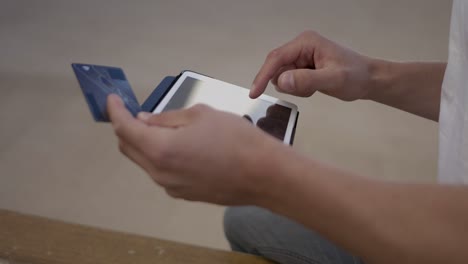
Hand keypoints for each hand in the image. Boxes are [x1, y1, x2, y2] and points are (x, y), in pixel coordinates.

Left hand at [107, 94, 284, 204]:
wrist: (264, 174)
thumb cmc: (236, 138)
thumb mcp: (201, 115)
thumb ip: (167, 118)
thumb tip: (146, 120)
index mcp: (160, 149)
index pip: (125, 129)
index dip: (115, 112)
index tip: (113, 100)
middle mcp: (159, 173)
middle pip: (129, 148)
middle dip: (126, 127)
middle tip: (134, 111)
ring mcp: (171, 187)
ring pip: (145, 161)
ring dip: (144, 143)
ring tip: (159, 126)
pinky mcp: (184, 194)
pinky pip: (162, 172)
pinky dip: (159, 156)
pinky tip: (177, 146)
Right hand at [251, 30, 374, 100]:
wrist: (368, 80)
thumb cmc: (356, 76)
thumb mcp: (333, 79)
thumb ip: (307, 80)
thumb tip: (281, 81)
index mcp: (306, 42)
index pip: (276, 58)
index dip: (263, 75)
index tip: (254, 92)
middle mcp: (301, 46)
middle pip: (276, 68)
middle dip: (287, 83)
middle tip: (309, 90)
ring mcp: (301, 57)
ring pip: (281, 76)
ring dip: (294, 87)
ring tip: (314, 87)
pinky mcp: (302, 67)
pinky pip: (289, 81)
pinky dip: (298, 89)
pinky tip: (314, 87)